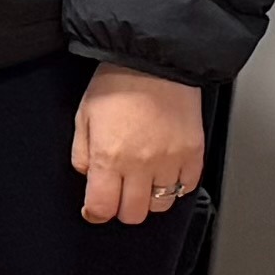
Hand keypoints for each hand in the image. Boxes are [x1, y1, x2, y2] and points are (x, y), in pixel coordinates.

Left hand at [68, 63, 203, 223]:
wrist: (154, 60)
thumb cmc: (117, 83)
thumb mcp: (83, 117)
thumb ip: (82, 154)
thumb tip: (88, 177)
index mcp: (109, 156)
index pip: (102, 208)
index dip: (95, 213)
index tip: (95, 208)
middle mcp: (140, 164)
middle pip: (133, 214)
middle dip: (122, 208)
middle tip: (119, 194)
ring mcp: (170, 161)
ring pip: (161, 205)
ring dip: (150, 198)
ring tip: (144, 181)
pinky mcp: (193, 153)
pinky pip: (186, 186)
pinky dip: (176, 185)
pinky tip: (165, 170)